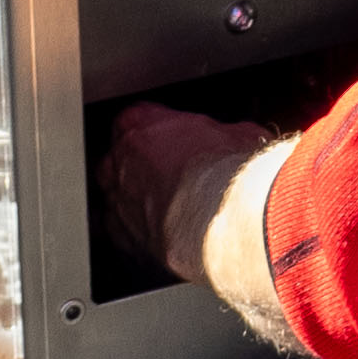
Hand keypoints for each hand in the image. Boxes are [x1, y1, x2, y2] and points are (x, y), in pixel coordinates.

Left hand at [100, 102, 266, 273]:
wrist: (221, 219)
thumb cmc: (225, 172)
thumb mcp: (239, 134)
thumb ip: (224, 135)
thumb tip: (240, 141)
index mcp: (138, 123)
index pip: (140, 119)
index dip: (164, 132)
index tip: (183, 141)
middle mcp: (118, 161)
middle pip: (122, 158)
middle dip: (145, 166)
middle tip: (179, 174)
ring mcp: (117, 202)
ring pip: (119, 197)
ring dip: (140, 202)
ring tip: (177, 210)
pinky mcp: (124, 239)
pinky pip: (125, 234)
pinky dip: (142, 236)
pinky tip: (169, 238)